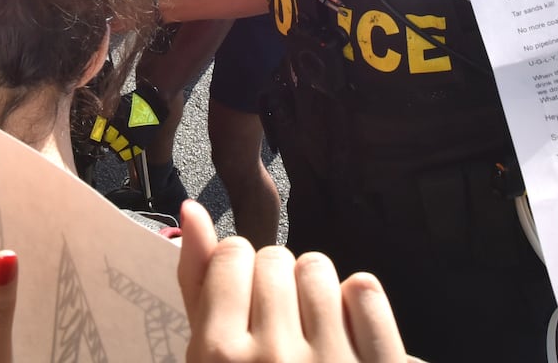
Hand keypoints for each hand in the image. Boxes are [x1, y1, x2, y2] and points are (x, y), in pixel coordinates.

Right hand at [177, 202, 406, 362]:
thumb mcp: (210, 358)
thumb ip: (199, 285)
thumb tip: (191, 210)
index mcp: (217, 357)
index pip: (230, 254)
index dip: (238, 273)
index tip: (244, 305)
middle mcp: (270, 359)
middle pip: (275, 258)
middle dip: (276, 282)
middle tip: (279, 327)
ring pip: (319, 268)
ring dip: (316, 291)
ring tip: (312, 330)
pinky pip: (365, 292)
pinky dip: (359, 307)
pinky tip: (348, 336)